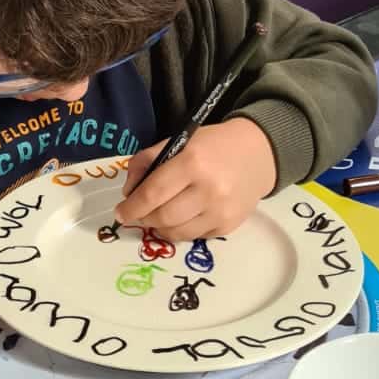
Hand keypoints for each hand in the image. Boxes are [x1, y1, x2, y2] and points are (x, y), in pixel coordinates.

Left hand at [113, 119, 276, 241]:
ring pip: (177, 232)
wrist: (257, 154)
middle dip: (144, 219)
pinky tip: (182, 217)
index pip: (153, 193)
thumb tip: (129, 193)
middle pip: (163, 217)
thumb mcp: (178, 141)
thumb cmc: (212, 146)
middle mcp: (208, 189)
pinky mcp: (229, 226)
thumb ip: (147, 162)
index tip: (120, 212)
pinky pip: (194, 236)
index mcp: (192, 162)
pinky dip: (181, 230)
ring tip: (158, 216)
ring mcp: (221, 211)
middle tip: (139, 214)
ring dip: (160, 227)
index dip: (132, 207)